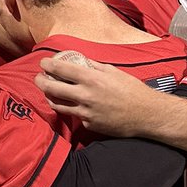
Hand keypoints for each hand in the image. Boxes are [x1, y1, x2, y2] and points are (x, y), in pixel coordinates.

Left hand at [34, 53, 162, 135]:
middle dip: (40, 81)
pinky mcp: (89, 125)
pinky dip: (73, 109)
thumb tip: (78, 61)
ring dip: (50, 97)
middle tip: (38, 77)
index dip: (47, 65)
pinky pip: (75, 116)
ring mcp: (86, 113)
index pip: (61, 69)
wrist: (147, 115)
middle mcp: (85, 96)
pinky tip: (74, 105)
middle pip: (52, 88)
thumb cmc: (132, 90)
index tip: (43, 63)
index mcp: (91, 79)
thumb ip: (93, 66)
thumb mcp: (112, 71)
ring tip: (48, 91)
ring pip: (58, 105)